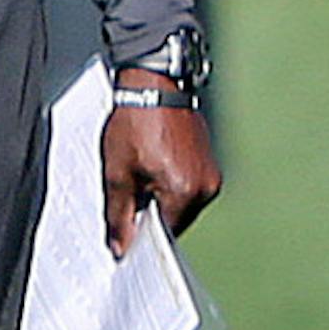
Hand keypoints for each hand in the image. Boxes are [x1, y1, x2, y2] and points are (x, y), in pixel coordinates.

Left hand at [102, 101, 221, 256]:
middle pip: (175, 220)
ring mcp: (211, 174)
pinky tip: (152, 167)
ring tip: (140, 175)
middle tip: (128, 196)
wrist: (153, 83)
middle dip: (151, 215)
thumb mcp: (117, 172)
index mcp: (184, 192)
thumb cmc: (135, 121)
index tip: (126, 235)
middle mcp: (205, 186)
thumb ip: (119, 214)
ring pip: (182, 204)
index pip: (164, 233)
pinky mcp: (209, 161)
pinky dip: (170, 185)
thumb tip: (120, 246)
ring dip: (160, 199)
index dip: (142, 235)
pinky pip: (188, 187)